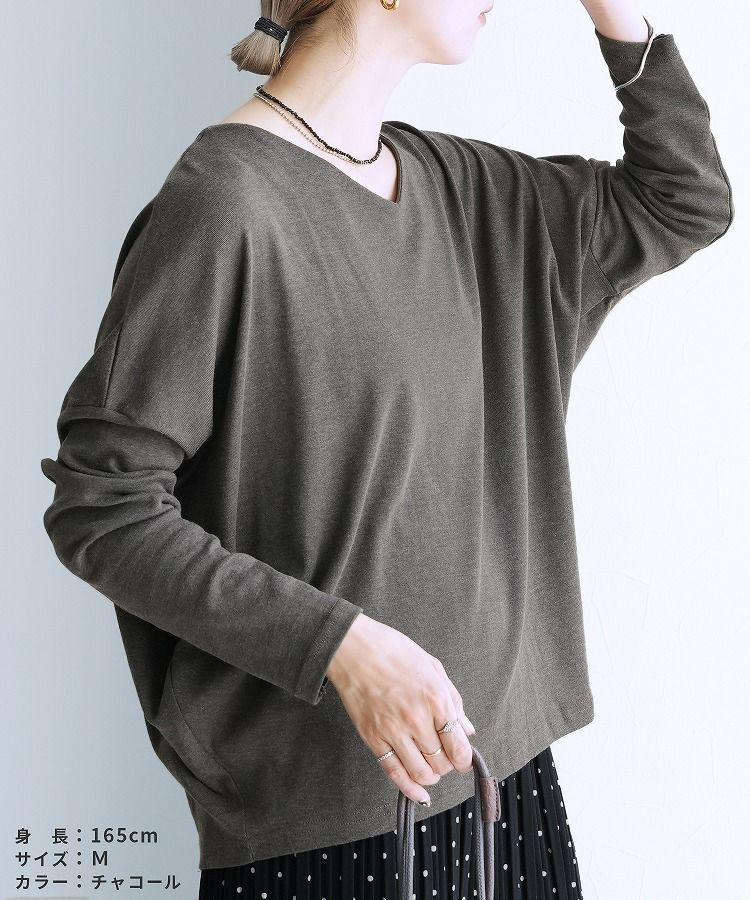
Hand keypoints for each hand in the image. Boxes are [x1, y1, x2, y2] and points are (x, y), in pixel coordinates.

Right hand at [326, 613, 476, 805]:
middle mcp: (416, 719)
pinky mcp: (373, 739)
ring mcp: (393, 731)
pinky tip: (419, 793)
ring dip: (431, 776)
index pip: (459, 748)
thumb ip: (453, 700)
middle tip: (445, 757)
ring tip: (431, 768)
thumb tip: (467, 730)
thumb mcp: (433, 667)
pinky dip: (410, 789)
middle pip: (442, 762)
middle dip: (448, 765)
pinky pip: (394, 773)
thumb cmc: (394, 651)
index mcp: (435, 699)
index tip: (462, 759)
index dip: (464, 759)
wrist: (353, 649)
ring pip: (421, 773)